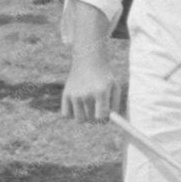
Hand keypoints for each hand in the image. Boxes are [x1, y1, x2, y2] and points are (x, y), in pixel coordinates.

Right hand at [59, 1, 125, 121]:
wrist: (88, 59)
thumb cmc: (104, 76)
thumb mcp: (114, 87)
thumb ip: (115, 106)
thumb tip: (107, 122)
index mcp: (101, 92)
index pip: (101, 117)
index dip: (104, 119)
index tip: (105, 114)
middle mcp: (86, 94)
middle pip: (90, 120)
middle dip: (95, 118)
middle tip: (97, 110)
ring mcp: (74, 94)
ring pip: (79, 120)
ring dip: (85, 117)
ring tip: (88, 108)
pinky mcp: (65, 94)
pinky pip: (67, 115)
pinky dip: (72, 114)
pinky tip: (77, 106)